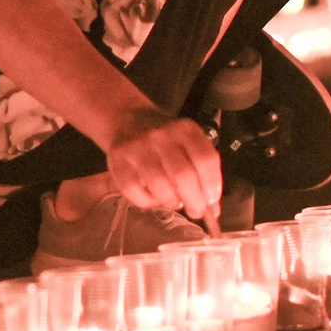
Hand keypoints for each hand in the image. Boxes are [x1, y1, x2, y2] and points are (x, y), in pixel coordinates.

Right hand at [106, 109, 223, 225]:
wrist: (128, 119)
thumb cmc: (165, 140)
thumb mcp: (188, 146)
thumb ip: (202, 174)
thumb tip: (213, 211)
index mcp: (186, 129)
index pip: (206, 160)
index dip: (212, 185)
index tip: (211, 201)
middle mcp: (162, 135)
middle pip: (183, 176)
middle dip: (194, 201)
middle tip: (196, 211)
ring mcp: (138, 147)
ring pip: (160, 185)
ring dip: (172, 201)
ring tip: (175, 202)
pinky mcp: (117, 160)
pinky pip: (134, 191)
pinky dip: (147, 202)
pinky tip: (153, 199)